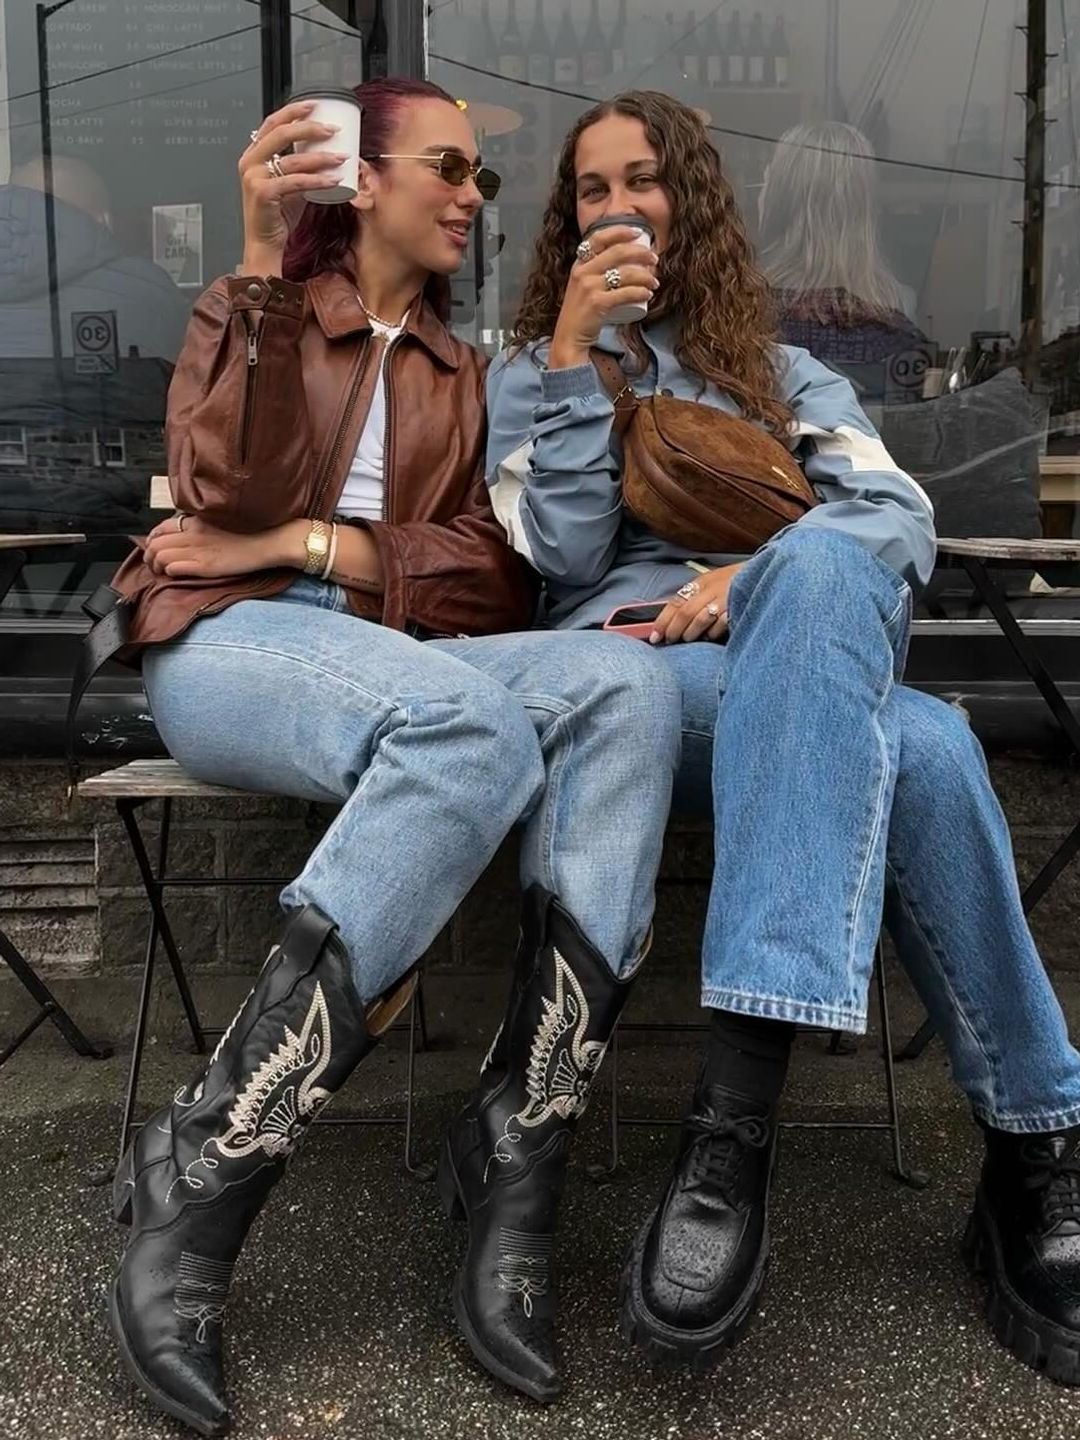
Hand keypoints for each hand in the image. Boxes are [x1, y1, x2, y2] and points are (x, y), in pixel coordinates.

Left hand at [142, 514, 297, 579]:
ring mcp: (199, 550)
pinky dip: (170, 571)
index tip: (155, 548)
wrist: (268, 540)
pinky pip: (175, 567)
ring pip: (160, 556)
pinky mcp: (206, 566)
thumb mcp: (219, 522)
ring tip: (162, 571)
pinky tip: (175, 574)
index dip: (152, 540)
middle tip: (154, 564)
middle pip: (155, 544)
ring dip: (156, 565)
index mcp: (196, 521)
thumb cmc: (248, 532)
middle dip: (150, 556)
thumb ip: (199, 527)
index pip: (160, 528)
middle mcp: (193, 534)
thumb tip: (183, 533)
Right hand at [239, 101, 350, 271]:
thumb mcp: (291, 185)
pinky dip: (317, 180)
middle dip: (309, 128)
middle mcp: (250, 162)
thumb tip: (328, 155)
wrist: (264, 243)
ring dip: (320, 157)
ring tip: (341, 158)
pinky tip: (333, 180)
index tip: (315, 105)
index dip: (293, 111)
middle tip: (332, 130)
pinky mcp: (263, 193)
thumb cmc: (277, 216)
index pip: (272, 124)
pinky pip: (295, 182)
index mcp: (253, 155)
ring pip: (292, 159)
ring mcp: (254, 177)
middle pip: (281, 133)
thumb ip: (302, 169)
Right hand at [548, 225, 658, 368]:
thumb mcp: (582, 285)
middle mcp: (583, 272)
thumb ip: (594, 271)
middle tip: (654, 260)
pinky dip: (640, 292)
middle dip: (641, 253)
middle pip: (618, 252)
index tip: (637, 232)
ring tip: (654, 282)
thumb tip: (622, 261)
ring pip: (625, 273)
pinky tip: (648, 294)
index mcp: (579, 263)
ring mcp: (589, 287)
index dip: (620, 231)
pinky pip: (625, 293)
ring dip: (646, 276)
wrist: (569, 337)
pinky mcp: (597, 303)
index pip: (599, 237)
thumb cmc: (580, 312)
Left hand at [650, 564, 743, 644]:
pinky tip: (709, 636)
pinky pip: (719, 624)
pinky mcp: (737, 608)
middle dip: (674, 630)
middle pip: (685, 612)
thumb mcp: (713, 584)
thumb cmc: (736, 582)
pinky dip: (711, 633)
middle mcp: (711, 589)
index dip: (663, 621)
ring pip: (699, 619)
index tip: (655, 635)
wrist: (765, 574)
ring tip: (688, 639)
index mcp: (702, 582)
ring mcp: (724, 598)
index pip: (675, 602)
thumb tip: (673, 619)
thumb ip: (695, 598)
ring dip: (690, 633)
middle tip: (669, 640)